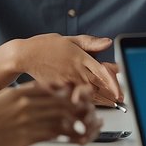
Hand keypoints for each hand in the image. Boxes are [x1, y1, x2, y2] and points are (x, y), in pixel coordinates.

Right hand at [0, 82, 102, 145]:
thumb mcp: (9, 96)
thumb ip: (29, 92)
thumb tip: (49, 90)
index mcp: (25, 92)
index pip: (57, 89)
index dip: (74, 94)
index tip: (83, 99)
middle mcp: (30, 103)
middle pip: (65, 102)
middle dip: (82, 109)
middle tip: (92, 115)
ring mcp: (30, 119)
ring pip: (65, 117)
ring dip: (81, 123)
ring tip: (90, 128)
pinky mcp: (30, 135)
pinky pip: (57, 134)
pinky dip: (72, 136)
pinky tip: (79, 139)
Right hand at [5, 34, 123, 104]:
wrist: (24, 56)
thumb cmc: (46, 46)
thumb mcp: (70, 40)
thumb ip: (90, 43)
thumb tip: (108, 42)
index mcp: (81, 58)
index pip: (103, 72)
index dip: (114, 83)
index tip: (121, 90)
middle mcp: (75, 71)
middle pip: (99, 86)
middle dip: (111, 94)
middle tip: (121, 98)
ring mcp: (67, 82)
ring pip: (88, 95)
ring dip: (101, 100)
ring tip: (112, 103)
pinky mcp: (58, 89)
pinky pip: (75, 98)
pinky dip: (84, 103)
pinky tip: (91, 105)